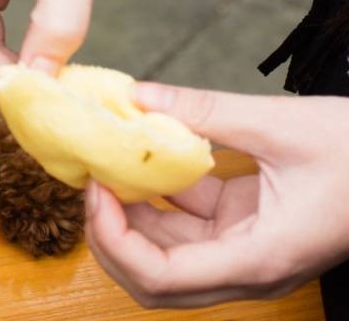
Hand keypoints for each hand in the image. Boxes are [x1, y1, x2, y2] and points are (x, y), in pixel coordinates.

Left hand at [86, 83, 348, 307]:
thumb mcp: (281, 125)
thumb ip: (204, 111)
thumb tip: (138, 95)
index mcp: (258, 258)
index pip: (160, 277)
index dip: (114, 241)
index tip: (96, 190)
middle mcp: (246, 267)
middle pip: (153, 276)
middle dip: (110, 234)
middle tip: (91, 178)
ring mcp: (244, 250)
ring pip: (165, 252)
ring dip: (130, 214)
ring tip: (107, 163)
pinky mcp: (244, 227)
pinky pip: (187, 223)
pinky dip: (158, 197)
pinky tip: (141, 158)